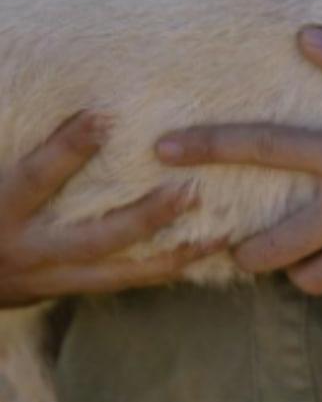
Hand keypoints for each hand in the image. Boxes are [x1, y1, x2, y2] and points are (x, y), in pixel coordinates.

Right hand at [0, 112, 215, 307]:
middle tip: (190, 191)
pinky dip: (164, 270)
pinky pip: (123, 282)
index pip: (37, 178)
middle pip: (96, 237)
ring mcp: (50, 277)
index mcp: (3, 210)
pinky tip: (204, 254)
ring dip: (173, 253)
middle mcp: (29, 250)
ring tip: (220, 233)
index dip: (67, 149)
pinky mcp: (67, 289)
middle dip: (146, 218)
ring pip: (121, 270)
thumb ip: (24, 153)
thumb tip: (80, 112)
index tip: (104, 117)